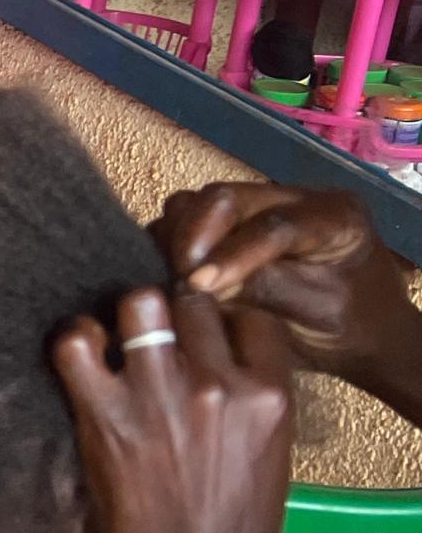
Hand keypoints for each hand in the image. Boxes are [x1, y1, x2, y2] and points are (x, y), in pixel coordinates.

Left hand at [51, 285, 296, 532]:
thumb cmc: (233, 524)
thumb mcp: (270, 450)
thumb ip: (249, 395)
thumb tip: (215, 354)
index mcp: (268, 394)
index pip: (249, 318)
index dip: (221, 324)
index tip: (203, 341)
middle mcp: (219, 384)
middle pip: (191, 302)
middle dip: (172, 315)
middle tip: (155, 341)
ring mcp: (160, 395)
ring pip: (139, 304)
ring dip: (126, 318)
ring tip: (117, 343)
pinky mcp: (107, 415)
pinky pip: (77, 345)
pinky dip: (74, 340)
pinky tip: (82, 355)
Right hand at [155, 184, 416, 390]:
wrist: (361, 333)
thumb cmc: (349, 326)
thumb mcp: (315, 312)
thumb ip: (262, 289)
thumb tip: (198, 283)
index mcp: (334, 216)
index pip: (274, 225)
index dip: (233, 253)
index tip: (198, 285)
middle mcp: (293, 198)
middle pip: (226, 199)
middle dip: (193, 236)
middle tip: (180, 280)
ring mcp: (258, 207)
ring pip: (199, 203)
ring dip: (177, 238)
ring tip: (173, 277)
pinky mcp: (232, 223)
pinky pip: (188, 219)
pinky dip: (171, 243)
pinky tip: (171, 273)